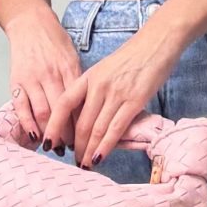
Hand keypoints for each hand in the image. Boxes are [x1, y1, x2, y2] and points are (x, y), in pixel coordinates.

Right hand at [6, 7, 81, 142]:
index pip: (78, 103)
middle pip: (61, 112)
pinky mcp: (16, 81)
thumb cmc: (54, 40)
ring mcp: (32, 78)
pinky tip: (34, 137)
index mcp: (69, 69)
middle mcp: (50, 75)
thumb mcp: (73, 57)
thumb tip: (87, 106)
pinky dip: (27, 123)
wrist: (30, 22)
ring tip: (56, 147)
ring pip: (42, 112)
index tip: (88, 139)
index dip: (83, 125)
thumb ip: (78, 80)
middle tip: (73, 150)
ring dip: (49, 133)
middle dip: (67, 134)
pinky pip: (21, 107)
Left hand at [42, 23, 179, 167]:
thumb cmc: (133, 56)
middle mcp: (98, 86)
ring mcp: (116, 93)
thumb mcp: (105, 69)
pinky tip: (100, 157)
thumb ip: (94, 89)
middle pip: (81, 122)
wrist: (157, 42)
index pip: (64, 105)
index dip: (54, 126)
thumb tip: (87, 114)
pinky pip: (116, 128)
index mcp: (88, 77)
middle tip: (74, 161)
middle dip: (76, 146)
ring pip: (97, 129)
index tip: (49, 142)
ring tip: (85, 164)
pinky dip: (106, 146)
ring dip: (89, 150)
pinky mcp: (134, 101)